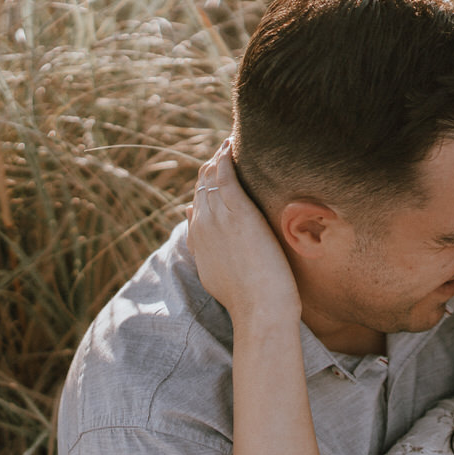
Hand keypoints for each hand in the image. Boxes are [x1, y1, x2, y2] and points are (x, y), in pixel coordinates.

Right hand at [187, 141, 300, 320]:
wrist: (260, 310)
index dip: (206, 187)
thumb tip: (194, 223)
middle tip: (226, 151)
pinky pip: (225, 176)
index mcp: (199, 241)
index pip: (198, 204)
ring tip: (229, 144)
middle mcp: (202, 226)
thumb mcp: (218, 273)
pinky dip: (225, 159)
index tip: (217, 175)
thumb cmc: (249, 299)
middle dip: (212, 168)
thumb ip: (206, 249)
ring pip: (211, 178)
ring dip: (218, 158)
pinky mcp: (237, 213)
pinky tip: (231, 146)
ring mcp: (217, 218)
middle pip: (201, 187)